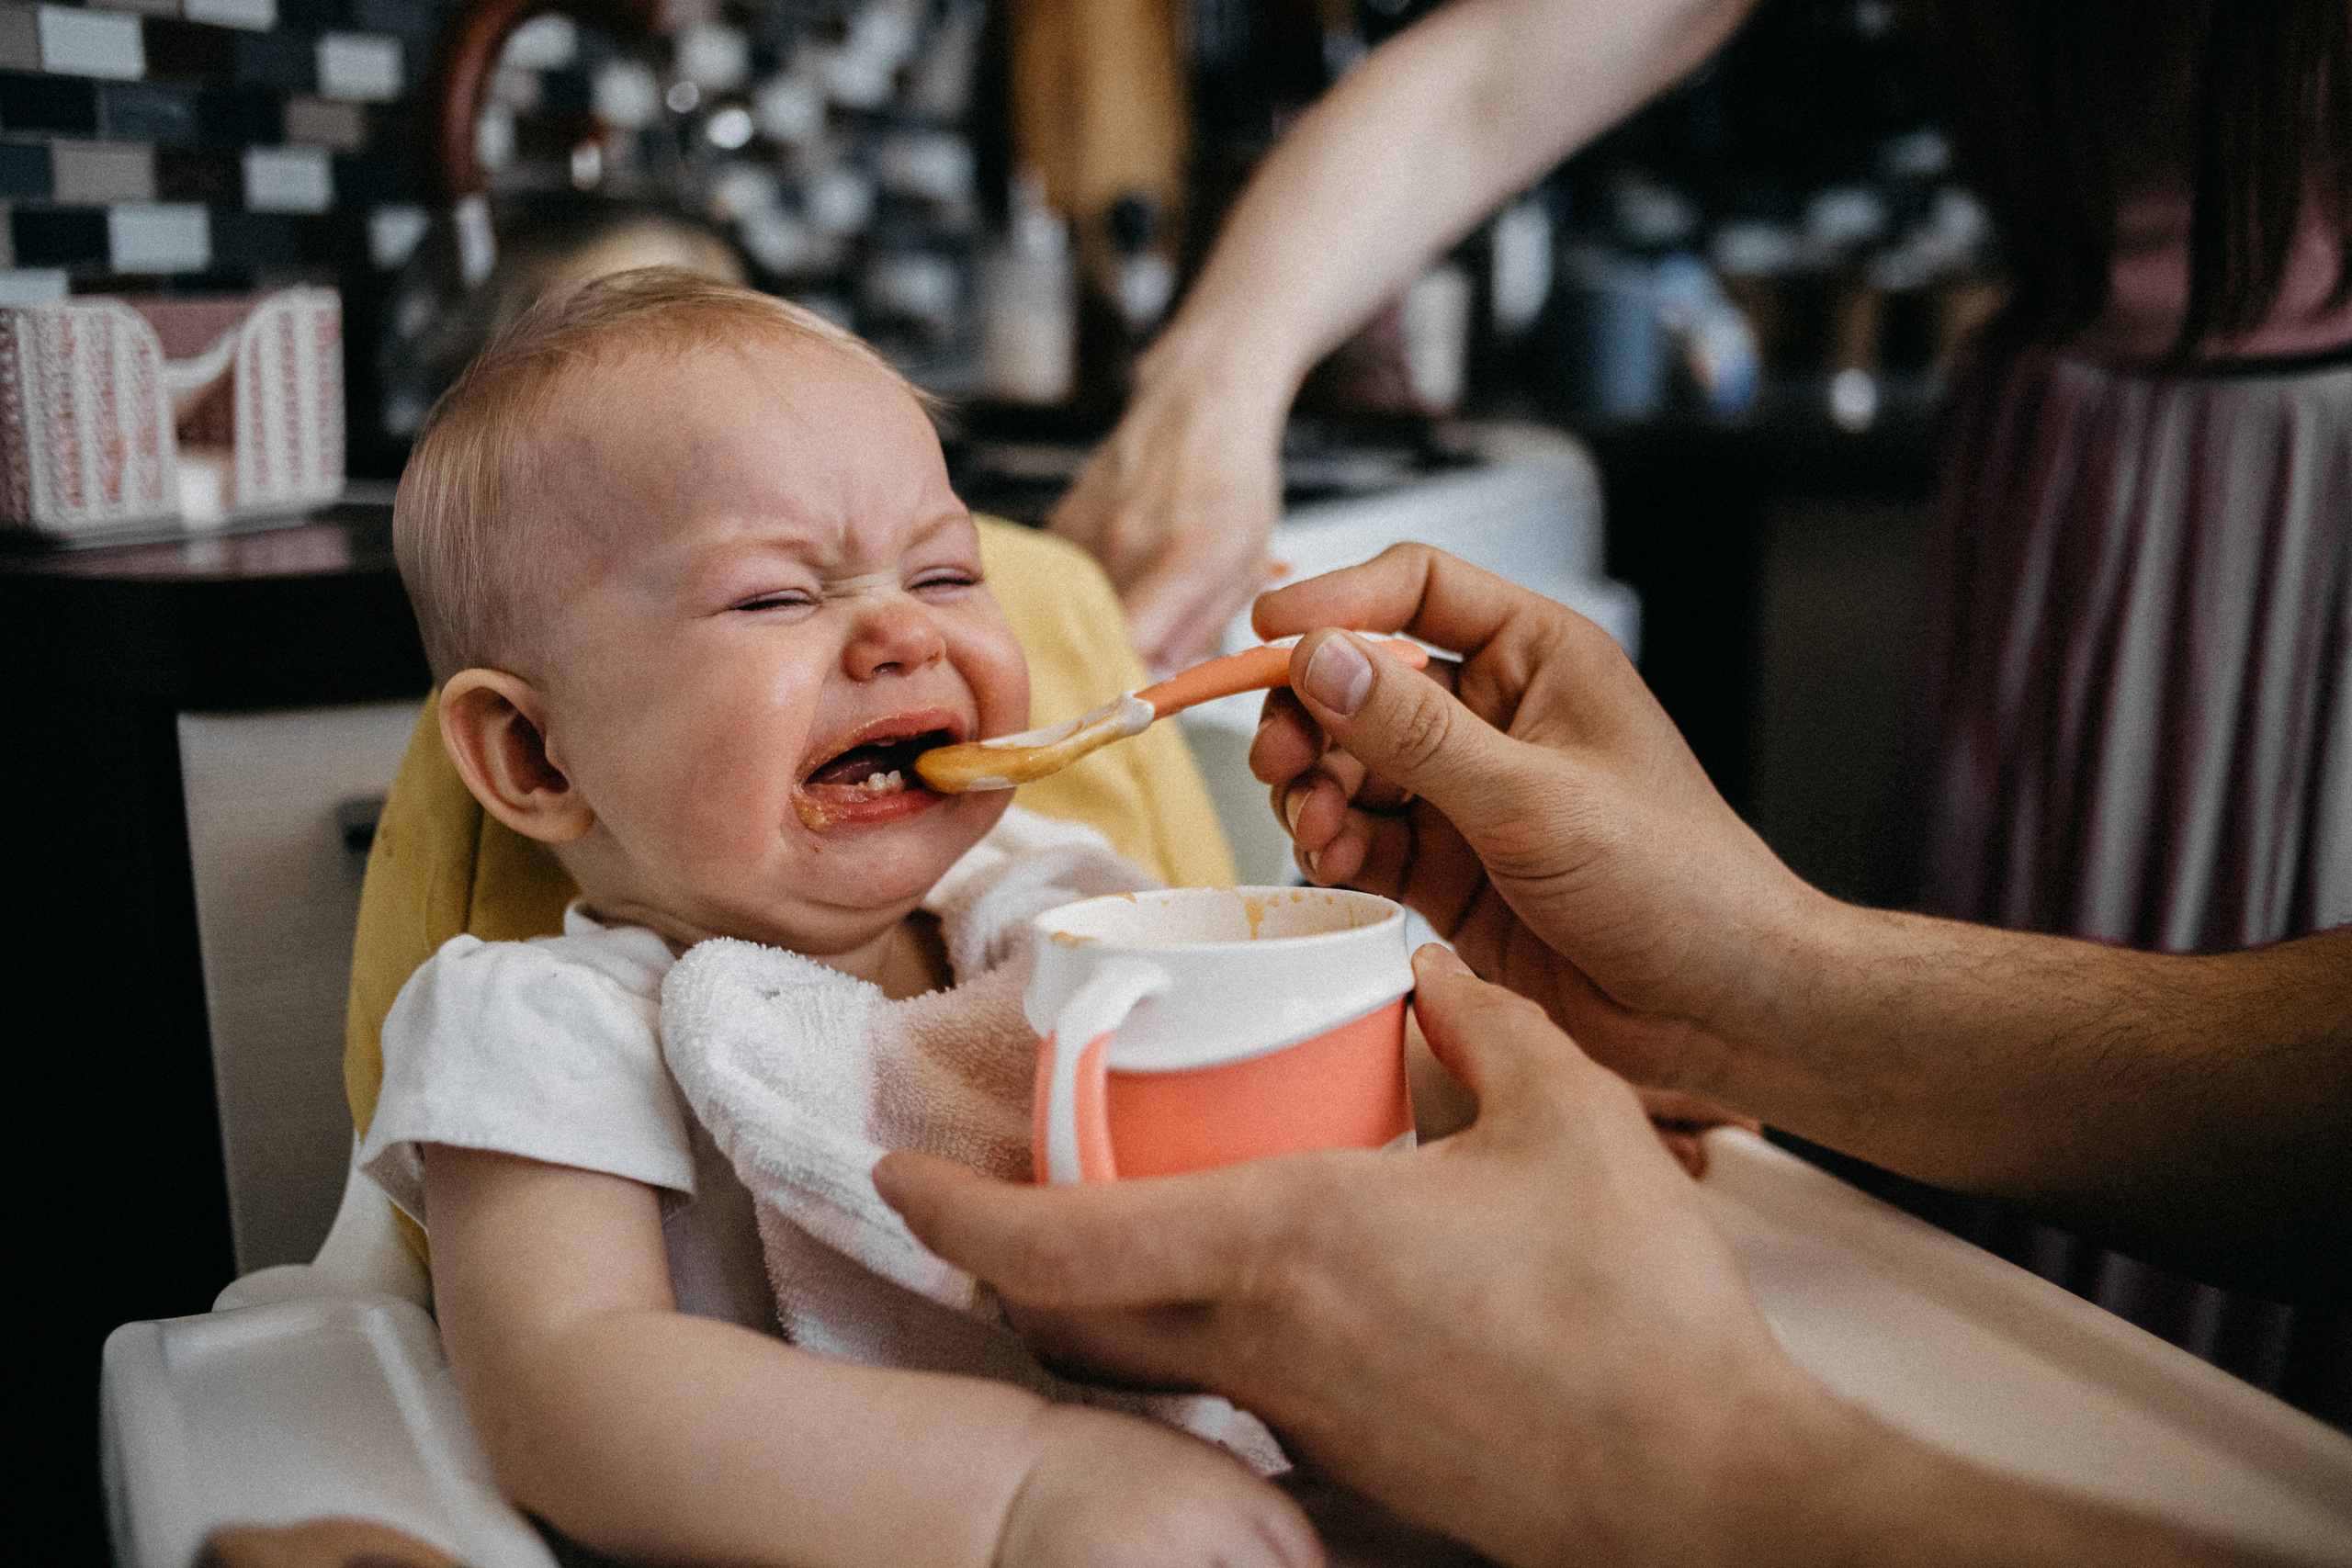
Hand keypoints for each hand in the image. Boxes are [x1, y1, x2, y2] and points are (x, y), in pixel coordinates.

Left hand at [884, 948, 1847, 1567]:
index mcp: (1284, 1238)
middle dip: (1007, 1263)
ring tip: (1130, 1223)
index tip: (900, 1172)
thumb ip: (1488, 1025)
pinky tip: (1277, 1287)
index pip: (1054, 1243)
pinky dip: (1201, 1334)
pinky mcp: (1349, 1459)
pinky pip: (1230, 1388)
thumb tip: (1434, 978)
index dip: (953, 1210)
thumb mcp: (1571, 1113)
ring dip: (1102, 1301)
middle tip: (1004, 1194)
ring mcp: (1299, 1414)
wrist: (1704, 1485)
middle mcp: (1261, 1339)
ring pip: (1141, 1363)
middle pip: (1065, 1321)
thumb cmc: (1637, 1307)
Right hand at [1047, 376, 1283, 673]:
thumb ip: (1202, 627)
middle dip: (1097, 676)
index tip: (1120, 720)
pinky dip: (1067, 605)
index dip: (1122, 692)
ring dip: (1082, 640)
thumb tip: (1156, 681)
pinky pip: (1053, 586)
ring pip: (1066, 615)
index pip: (1132, 649)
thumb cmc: (1233, 479)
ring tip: (1104, 646)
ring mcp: (1085, 529)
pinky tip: (1094, 603)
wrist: (1199, 399)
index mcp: (1184, 556)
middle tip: (1106, 698)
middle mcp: (1126, 542)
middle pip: (1090, 640)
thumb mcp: (1244, 560)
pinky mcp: (1059, 522)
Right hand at [1248, 544, 1824, 1093]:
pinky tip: (1335, 863)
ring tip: (1317, 826)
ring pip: (1351, 764)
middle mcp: (1498, 715)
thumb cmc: (1679, 883)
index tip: (1266, 629)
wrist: (1720, 1007)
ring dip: (1316, 789)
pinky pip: (1365, 837)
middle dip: (1309, 715)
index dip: (1336, 599)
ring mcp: (1469, 794)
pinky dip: (1336, 846)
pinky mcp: (1449, 869)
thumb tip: (1320, 659)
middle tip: (1281, 757)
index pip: (1418, 589)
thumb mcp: (1534, 798)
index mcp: (1540, 658)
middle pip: (1362, 681)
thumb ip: (1417, 733)